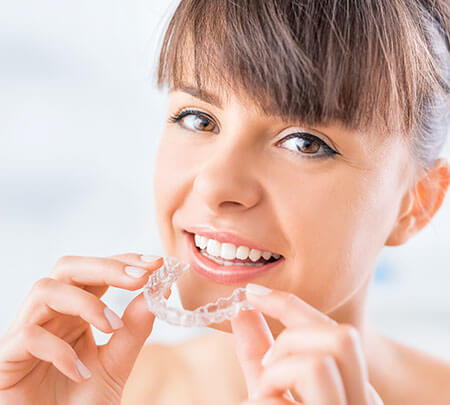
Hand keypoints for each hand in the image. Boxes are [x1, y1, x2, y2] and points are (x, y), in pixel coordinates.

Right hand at [0, 253, 165, 404]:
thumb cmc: (80, 403)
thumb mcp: (116, 364)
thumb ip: (134, 331)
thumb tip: (158, 291)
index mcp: (75, 312)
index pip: (96, 272)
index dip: (123, 261)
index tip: (156, 263)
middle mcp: (51, 315)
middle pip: (67, 267)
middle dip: (106, 267)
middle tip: (141, 278)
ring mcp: (26, 333)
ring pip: (45, 290)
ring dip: (85, 302)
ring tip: (113, 326)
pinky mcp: (8, 358)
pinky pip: (28, 336)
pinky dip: (59, 349)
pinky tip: (80, 372)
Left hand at [231, 284, 383, 404]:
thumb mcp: (266, 389)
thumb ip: (258, 354)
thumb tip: (242, 310)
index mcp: (351, 387)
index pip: (335, 330)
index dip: (290, 304)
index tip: (253, 292)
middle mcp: (362, 401)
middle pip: (344, 335)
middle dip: (293, 336)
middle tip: (267, 364)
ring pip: (324, 358)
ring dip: (279, 369)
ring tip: (264, 395)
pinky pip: (295, 388)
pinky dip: (264, 395)